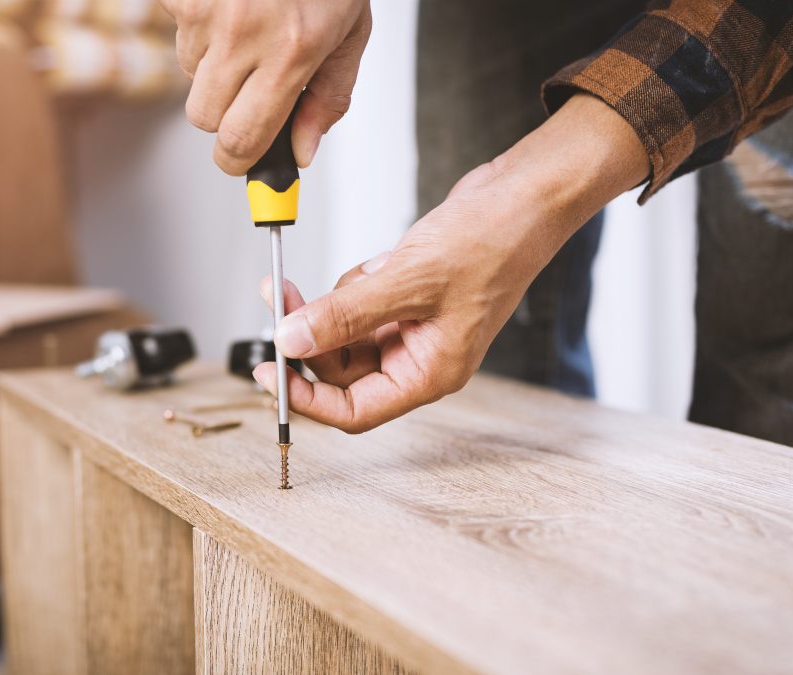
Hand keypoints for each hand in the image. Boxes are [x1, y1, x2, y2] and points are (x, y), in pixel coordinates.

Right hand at [160, 0, 370, 173]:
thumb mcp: (350, 33)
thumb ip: (328, 98)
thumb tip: (301, 152)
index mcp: (291, 53)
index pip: (241, 139)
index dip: (237, 159)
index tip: (240, 158)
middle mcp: (243, 34)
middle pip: (204, 117)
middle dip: (224, 112)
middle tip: (250, 85)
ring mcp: (205, 10)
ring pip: (188, 74)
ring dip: (214, 63)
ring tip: (249, 23)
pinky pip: (178, 30)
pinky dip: (200, 24)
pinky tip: (230, 3)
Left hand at [253, 94, 649, 431]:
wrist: (524, 196)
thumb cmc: (493, 242)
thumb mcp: (409, 281)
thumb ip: (343, 315)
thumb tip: (290, 342)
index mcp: (430, 373)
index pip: (355, 411)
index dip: (306, 399)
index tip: (268, 371)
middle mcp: (420, 358)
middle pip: (341, 371)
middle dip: (308, 336)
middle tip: (280, 298)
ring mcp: (414, 328)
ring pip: (345, 333)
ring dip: (333, 304)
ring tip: (361, 270)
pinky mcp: (407, 298)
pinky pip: (359, 302)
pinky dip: (353, 284)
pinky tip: (380, 260)